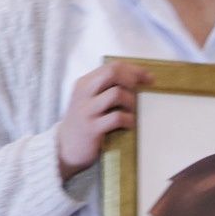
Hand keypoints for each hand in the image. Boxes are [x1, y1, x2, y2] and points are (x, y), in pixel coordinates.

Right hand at [56, 61, 152, 178]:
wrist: (65, 148)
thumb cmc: (85, 122)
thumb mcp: (90, 100)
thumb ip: (106, 88)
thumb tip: (138, 80)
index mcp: (85, 83)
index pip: (112, 67)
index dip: (134, 70)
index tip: (149, 78)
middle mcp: (84, 93)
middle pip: (112, 73)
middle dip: (133, 78)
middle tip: (143, 90)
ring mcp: (87, 110)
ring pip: (116, 94)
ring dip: (131, 101)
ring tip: (131, 111)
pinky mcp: (92, 128)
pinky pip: (117, 117)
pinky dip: (128, 119)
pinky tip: (129, 124)